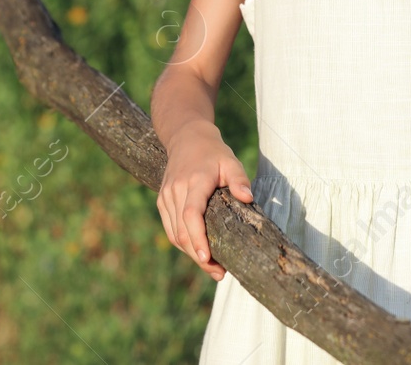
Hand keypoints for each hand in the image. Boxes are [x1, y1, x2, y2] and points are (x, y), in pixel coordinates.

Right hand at [156, 125, 254, 280]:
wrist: (186, 138)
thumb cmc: (213, 152)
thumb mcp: (231, 161)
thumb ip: (240, 179)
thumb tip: (248, 198)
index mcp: (194, 181)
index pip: (191, 215)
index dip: (197, 238)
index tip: (207, 257)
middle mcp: (176, 190)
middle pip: (182, 231)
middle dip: (198, 255)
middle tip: (219, 272)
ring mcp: (166, 197)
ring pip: (174, 234)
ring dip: (190, 253)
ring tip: (212, 267)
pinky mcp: (162, 201)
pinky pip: (170, 229)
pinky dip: (183, 243)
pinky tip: (198, 252)